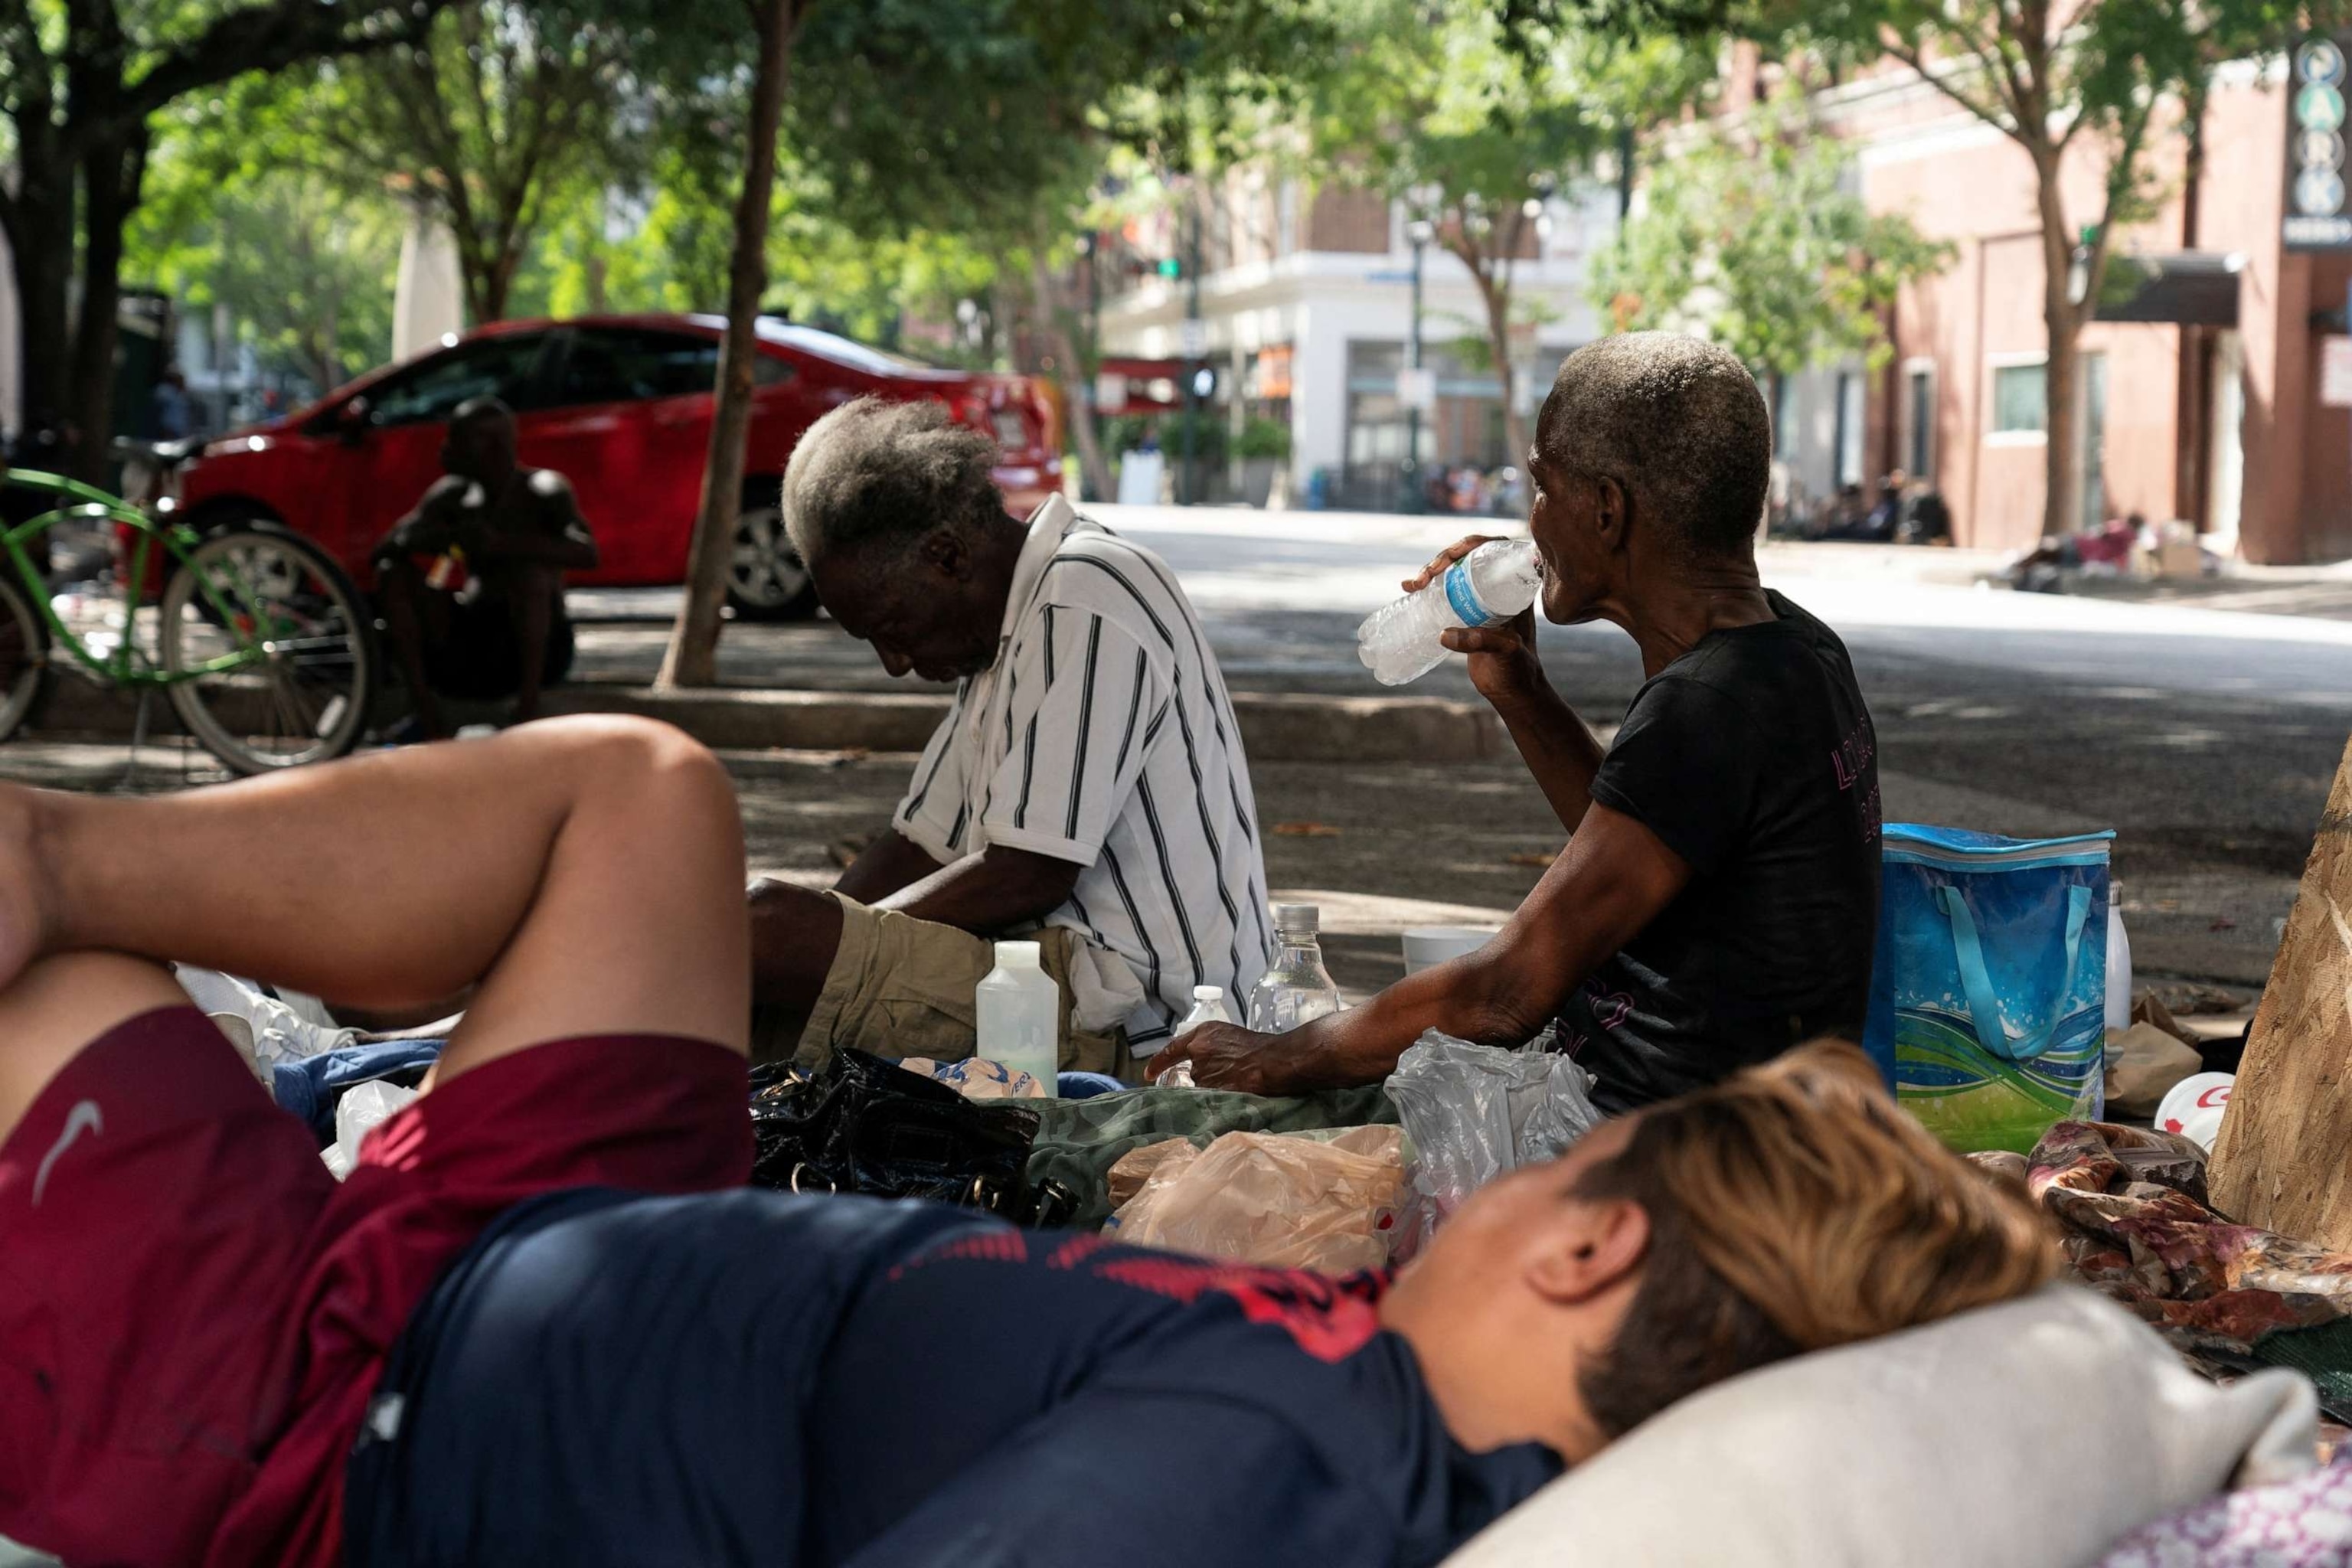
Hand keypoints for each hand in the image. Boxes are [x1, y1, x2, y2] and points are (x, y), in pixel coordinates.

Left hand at [1146, 1020, 1312, 1096]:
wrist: (1273, 1060)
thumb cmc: (1260, 1046)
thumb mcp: (1230, 1036)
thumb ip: (1212, 1047)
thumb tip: (1210, 1062)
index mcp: (1201, 1036)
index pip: (1171, 1050)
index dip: (1158, 1063)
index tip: (1148, 1074)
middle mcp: (1197, 1054)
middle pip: (1193, 1072)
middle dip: (1209, 1076)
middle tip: (1234, 1074)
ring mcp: (1204, 1074)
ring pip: (1204, 1087)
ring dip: (1218, 1087)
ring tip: (1241, 1081)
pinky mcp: (1212, 1092)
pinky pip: (1212, 1099)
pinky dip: (1222, 1098)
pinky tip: (1238, 1092)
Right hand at [1403, 537, 1543, 706]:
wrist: (1513, 691)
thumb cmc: (1518, 669)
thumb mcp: (1505, 650)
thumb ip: (1481, 641)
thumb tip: (1444, 634)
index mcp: (1518, 586)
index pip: (1497, 549)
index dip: (1473, 543)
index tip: (1452, 554)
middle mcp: (1501, 587)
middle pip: (1471, 558)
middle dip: (1444, 558)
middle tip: (1425, 575)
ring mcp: (1484, 599)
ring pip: (1457, 572)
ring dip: (1433, 571)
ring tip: (1413, 584)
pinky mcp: (1469, 613)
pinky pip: (1448, 590)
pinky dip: (1429, 587)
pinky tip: (1411, 589)